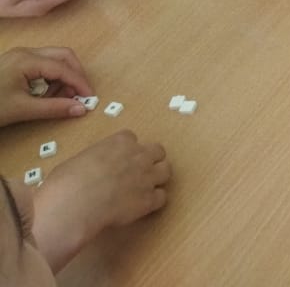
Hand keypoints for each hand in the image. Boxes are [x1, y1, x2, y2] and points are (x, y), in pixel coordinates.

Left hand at [0, 45, 91, 127]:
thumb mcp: (22, 110)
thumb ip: (54, 108)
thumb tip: (82, 109)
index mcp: (26, 60)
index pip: (63, 68)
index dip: (79, 83)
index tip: (90, 98)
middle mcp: (25, 52)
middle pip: (62, 55)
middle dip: (74, 74)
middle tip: (79, 94)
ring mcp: (19, 56)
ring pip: (53, 58)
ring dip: (62, 77)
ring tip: (58, 98)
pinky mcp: (14, 63)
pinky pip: (41, 64)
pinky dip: (50, 77)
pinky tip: (45, 94)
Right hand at [32, 131, 170, 272]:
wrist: (73, 205)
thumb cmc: (66, 182)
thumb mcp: (77, 161)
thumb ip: (94, 161)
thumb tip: (91, 171)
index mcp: (120, 142)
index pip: (132, 139)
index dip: (127, 151)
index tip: (120, 160)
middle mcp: (139, 155)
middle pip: (158, 151)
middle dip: (150, 160)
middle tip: (138, 173)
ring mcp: (147, 177)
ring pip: (166, 171)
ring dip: (157, 179)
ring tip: (144, 189)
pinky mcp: (149, 199)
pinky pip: (162, 197)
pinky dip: (154, 202)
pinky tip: (142, 208)